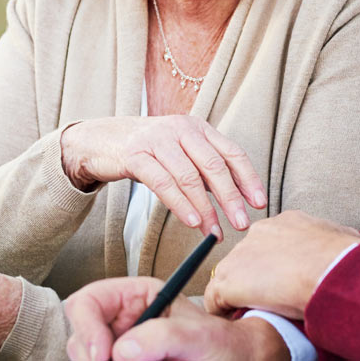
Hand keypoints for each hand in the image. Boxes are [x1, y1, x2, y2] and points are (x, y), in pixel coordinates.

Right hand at [60, 115, 265, 235]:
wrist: (100, 139)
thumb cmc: (146, 150)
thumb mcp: (180, 152)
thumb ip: (204, 169)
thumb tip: (234, 199)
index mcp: (198, 128)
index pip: (232, 152)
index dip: (248, 179)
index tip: (260, 203)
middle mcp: (181, 129)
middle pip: (214, 166)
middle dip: (231, 198)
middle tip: (242, 224)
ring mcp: (158, 140)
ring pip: (190, 178)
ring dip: (206, 209)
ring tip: (215, 232)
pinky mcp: (136, 155)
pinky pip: (164, 183)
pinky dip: (181, 205)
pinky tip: (192, 222)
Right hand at [63, 277, 288, 360]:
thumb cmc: (226, 346)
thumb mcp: (201, 336)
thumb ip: (166, 335)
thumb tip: (124, 349)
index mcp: (136, 297)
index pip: (89, 302)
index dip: (87, 328)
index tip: (103, 355)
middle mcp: (123, 323)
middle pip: (80, 336)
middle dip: (91, 353)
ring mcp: (122, 348)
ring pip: (87, 357)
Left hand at [203, 210, 359, 319]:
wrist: (329, 268)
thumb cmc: (344, 257)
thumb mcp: (342, 238)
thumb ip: (332, 240)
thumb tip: (342, 246)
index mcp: (285, 222)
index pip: (269, 243)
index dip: (274, 264)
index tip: (282, 280)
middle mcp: (258, 232)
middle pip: (248, 258)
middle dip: (256, 277)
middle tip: (270, 298)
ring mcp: (240, 255)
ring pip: (231, 276)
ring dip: (240, 294)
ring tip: (254, 311)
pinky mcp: (228, 280)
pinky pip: (215, 299)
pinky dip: (222, 311)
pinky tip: (235, 319)